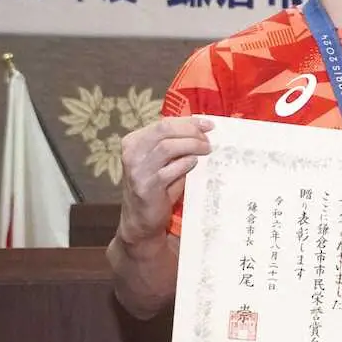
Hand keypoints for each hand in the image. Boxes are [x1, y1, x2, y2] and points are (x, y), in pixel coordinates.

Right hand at [118, 116, 213, 248]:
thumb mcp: (162, 161)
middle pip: (164, 130)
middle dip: (191, 131)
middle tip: (209, 139)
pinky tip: (194, 164)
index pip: (164, 123)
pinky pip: (170, 169)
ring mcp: (137, 170)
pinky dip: (185, 164)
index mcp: (134, 141)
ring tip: (206, 150)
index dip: (189, 122)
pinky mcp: (146, 186)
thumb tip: (204, 131)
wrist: (142, 219)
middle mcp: (131, 153)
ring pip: (167, 147)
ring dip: (192, 146)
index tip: (209, 124)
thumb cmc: (157, 187)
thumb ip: (175, 145)